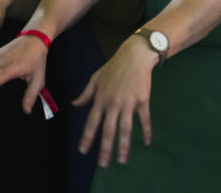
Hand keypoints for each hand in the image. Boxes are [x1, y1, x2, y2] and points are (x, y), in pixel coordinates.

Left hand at [73, 35, 155, 166]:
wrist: (134, 56)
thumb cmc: (114, 67)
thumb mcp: (95, 78)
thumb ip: (85, 94)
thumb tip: (73, 105)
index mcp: (100, 99)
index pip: (92, 122)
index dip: (87, 137)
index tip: (83, 151)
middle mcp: (113, 103)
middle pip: (108, 130)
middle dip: (104, 148)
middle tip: (102, 164)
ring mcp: (128, 103)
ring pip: (125, 128)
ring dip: (123, 146)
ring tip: (122, 160)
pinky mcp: (142, 100)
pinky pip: (144, 119)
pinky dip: (146, 131)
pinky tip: (147, 142)